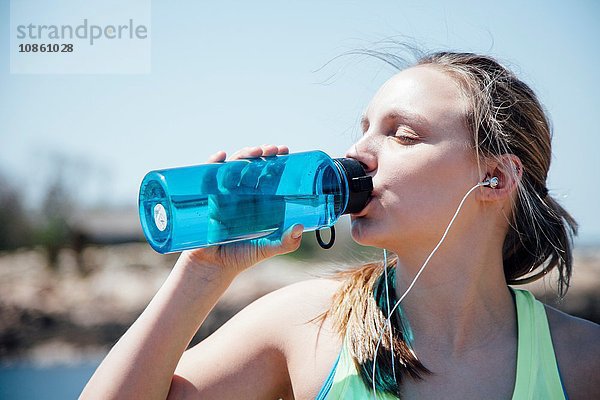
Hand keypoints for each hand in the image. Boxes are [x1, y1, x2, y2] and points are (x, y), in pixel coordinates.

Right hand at [182, 145, 303, 275]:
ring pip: (235, 167)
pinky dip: (213, 164)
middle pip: (253, 166)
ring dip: (244, 155)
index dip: (277, 161)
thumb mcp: (266, 249)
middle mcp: (244, 194)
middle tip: (272, 150)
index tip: (285, 152)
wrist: (212, 266)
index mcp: (260, 201)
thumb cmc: (240, 256)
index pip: (269, 175)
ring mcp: (226, 194)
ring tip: (255, 152)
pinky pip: (209, 176)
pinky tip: (221, 156)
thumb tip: (299, 228)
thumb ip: (285, 243)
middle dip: (262, 155)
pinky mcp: (209, 198)